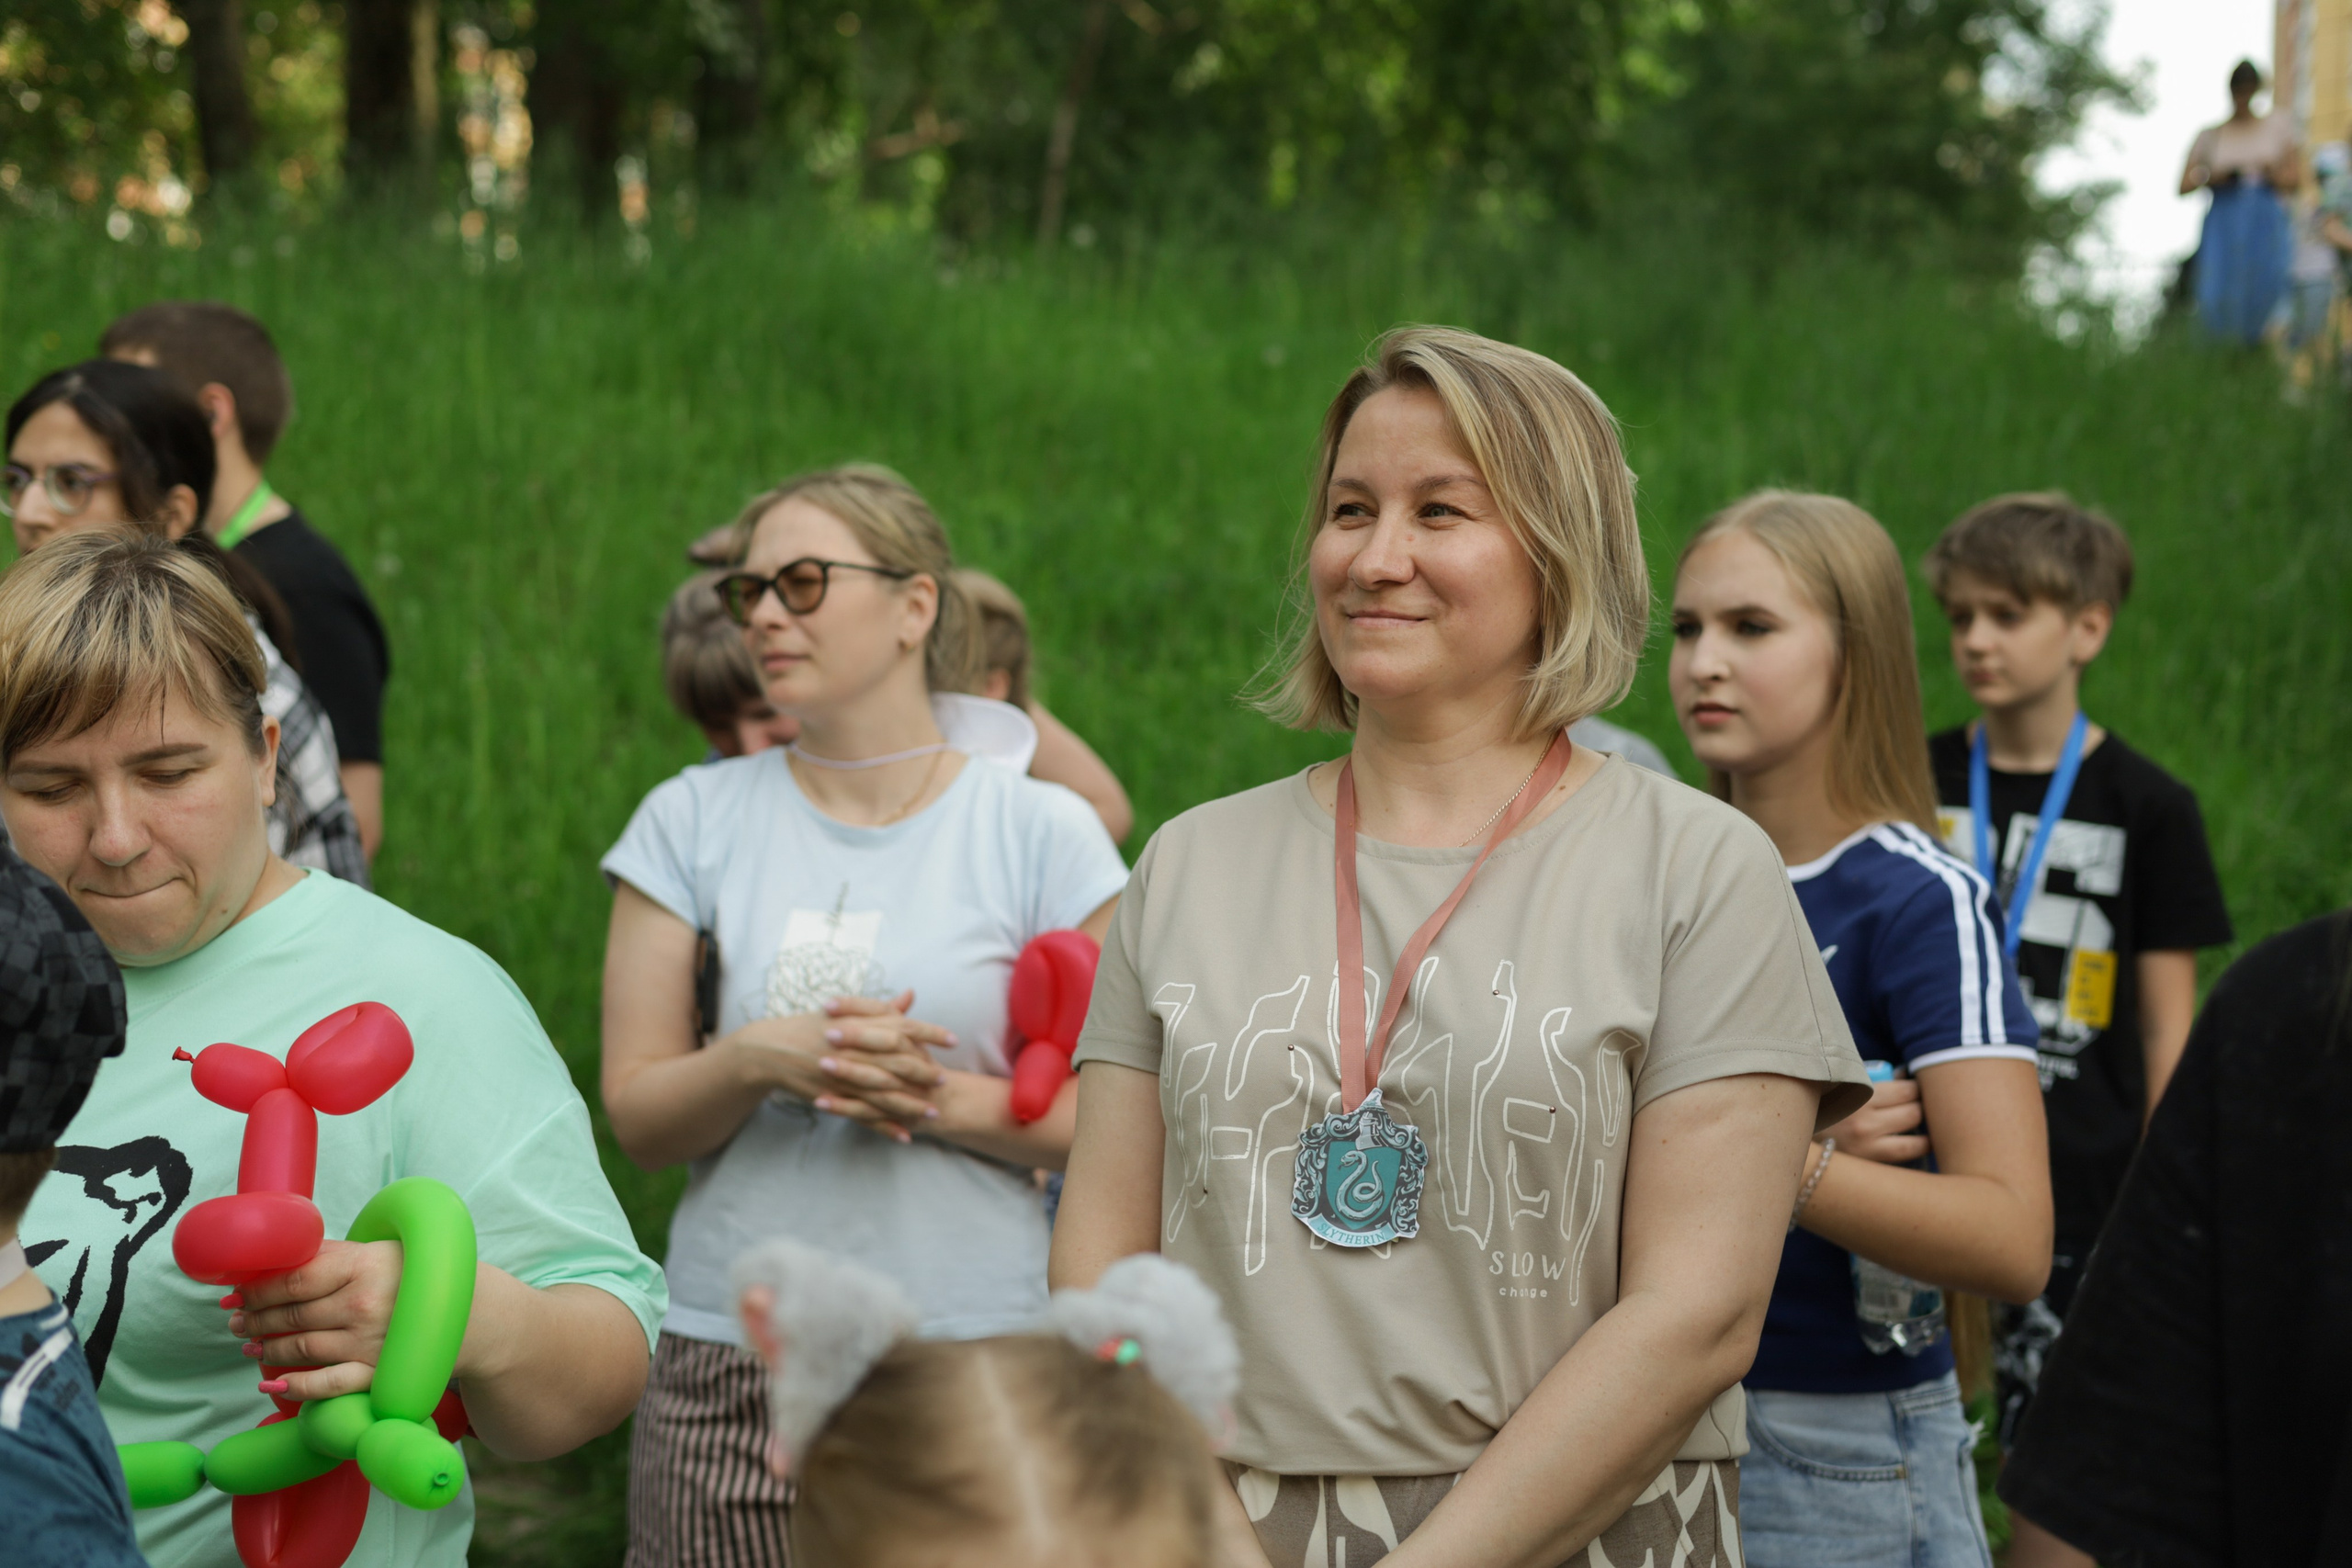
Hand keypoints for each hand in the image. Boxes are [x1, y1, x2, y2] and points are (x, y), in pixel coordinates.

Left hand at [227, 1238, 401, 1400]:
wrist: (465, 1313)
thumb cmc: (410, 1276)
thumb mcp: (374, 1252)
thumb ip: (326, 1254)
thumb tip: (272, 1261)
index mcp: (363, 1267)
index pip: (295, 1280)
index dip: (258, 1290)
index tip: (237, 1295)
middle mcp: (365, 1305)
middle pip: (293, 1315)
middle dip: (256, 1320)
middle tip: (237, 1322)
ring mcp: (370, 1343)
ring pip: (303, 1348)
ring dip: (268, 1349)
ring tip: (250, 1346)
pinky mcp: (377, 1373)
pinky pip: (329, 1385)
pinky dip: (297, 1386)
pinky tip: (273, 1383)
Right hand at [730, 993, 951, 1142]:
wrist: (768, 1050)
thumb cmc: (810, 1028)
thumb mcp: (843, 1012)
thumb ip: (880, 1009)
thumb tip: (910, 996)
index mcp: (857, 1024)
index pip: (900, 1026)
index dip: (928, 1032)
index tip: (952, 1039)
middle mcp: (851, 1050)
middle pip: (895, 1061)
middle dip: (922, 1072)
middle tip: (943, 1080)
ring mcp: (842, 1076)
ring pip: (882, 1093)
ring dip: (909, 1105)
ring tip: (933, 1113)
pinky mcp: (833, 1098)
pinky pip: (863, 1116)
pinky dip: (884, 1127)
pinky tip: (904, 1135)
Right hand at [1821, 1077, 1928, 1164]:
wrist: (1791, 1141)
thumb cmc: (1818, 1107)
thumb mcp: (1838, 1086)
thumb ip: (1868, 1079)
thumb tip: (1905, 1076)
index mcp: (1856, 1097)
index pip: (1907, 1090)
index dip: (1913, 1087)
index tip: (1912, 1088)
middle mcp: (1864, 1124)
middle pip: (1916, 1113)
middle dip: (1920, 1107)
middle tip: (1917, 1106)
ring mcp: (1868, 1149)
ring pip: (1918, 1140)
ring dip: (1921, 1131)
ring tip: (1917, 1126)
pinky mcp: (1869, 1167)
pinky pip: (1906, 1158)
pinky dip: (1915, 1149)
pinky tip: (1916, 1144)